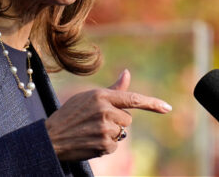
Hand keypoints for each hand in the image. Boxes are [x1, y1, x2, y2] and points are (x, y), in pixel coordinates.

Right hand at [45, 69, 171, 160]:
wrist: (51, 136)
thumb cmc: (70, 113)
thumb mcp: (89, 97)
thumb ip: (113, 89)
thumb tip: (127, 72)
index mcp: (101, 95)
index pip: (132, 99)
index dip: (152, 103)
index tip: (167, 108)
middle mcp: (105, 110)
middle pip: (127, 118)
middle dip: (116, 121)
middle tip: (95, 121)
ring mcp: (105, 128)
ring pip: (121, 132)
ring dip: (111, 133)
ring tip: (91, 131)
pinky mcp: (104, 145)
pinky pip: (115, 146)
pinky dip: (105, 145)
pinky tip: (90, 140)